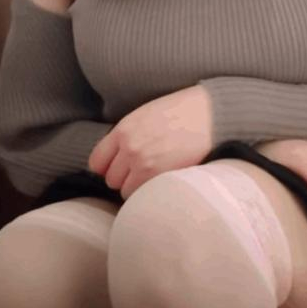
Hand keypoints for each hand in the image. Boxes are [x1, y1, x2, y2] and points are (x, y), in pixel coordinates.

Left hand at [87, 85, 212, 199]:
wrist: (210, 114)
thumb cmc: (182, 112)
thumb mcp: (146, 115)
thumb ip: (128, 135)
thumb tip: (117, 157)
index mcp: (123, 130)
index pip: (97, 162)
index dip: (108, 167)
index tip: (120, 167)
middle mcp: (129, 147)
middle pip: (111, 179)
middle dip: (124, 178)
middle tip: (143, 172)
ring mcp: (143, 163)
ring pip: (125, 191)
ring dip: (137, 187)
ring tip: (155, 177)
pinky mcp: (160, 176)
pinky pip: (142, 195)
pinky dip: (149, 193)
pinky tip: (163, 181)